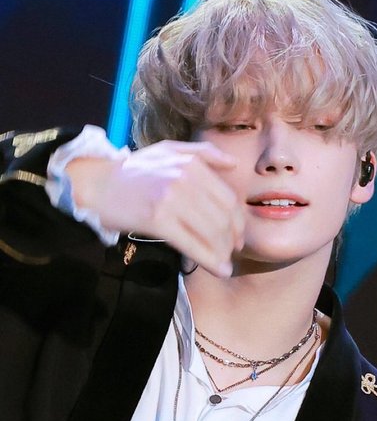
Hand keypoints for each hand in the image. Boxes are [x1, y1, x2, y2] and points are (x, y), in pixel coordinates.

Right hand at [66, 141, 244, 276]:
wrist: (95, 185)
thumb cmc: (132, 171)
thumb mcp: (168, 150)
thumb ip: (203, 153)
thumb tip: (233, 164)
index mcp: (191, 164)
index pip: (228, 198)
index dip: (238, 221)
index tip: (237, 236)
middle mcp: (185, 179)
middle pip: (223, 217)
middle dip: (232, 240)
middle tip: (232, 253)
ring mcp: (171, 199)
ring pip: (211, 232)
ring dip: (223, 253)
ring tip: (224, 264)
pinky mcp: (158, 219)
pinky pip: (192, 243)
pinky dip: (209, 259)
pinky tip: (217, 269)